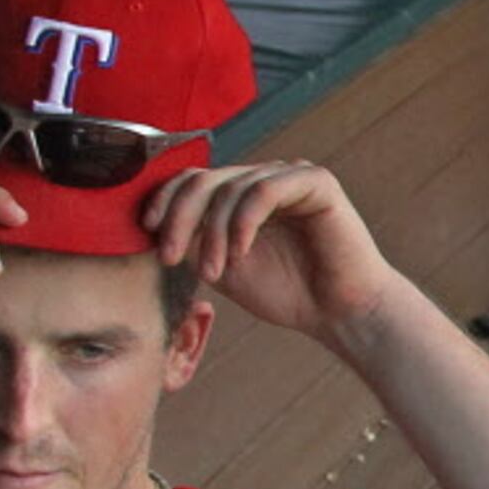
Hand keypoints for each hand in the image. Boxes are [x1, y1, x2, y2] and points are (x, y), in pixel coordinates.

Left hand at [143, 160, 394, 336]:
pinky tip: (241, 253)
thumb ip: (193, 242)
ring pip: (231, 188)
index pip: (193, 180)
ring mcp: (291, 177)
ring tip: (213, 271)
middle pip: (205, 179)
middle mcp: (265, 178)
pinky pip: (265, 190)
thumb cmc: (288, 292)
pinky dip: (243, 222)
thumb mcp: (223, 268)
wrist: (340, 312)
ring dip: (213, 233)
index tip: (148, 234)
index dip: (165, 200)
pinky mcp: (317, 182)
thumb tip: (151, 226)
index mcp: (243, 195)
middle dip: (180, 218)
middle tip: (170, 257)